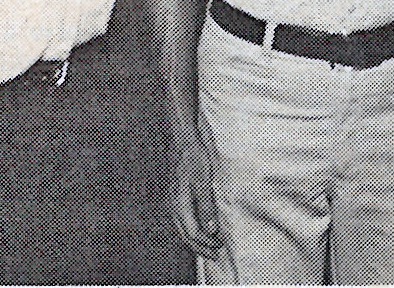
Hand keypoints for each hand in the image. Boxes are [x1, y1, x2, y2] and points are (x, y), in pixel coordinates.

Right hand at [169, 135, 224, 260]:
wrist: (184, 139)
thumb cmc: (194, 157)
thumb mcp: (203, 181)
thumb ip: (206, 206)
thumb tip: (211, 230)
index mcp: (179, 203)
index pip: (192, 233)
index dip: (207, 243)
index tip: (221, 247)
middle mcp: (173, 204)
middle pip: (185, 234)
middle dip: (201, 247)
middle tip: (216, 254)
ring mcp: (173, 200)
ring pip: (182, 228)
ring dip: (196, 240)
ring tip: (209, 246)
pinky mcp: (176, 195)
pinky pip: (182, 219)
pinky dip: (191, 229)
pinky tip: (199, 228)